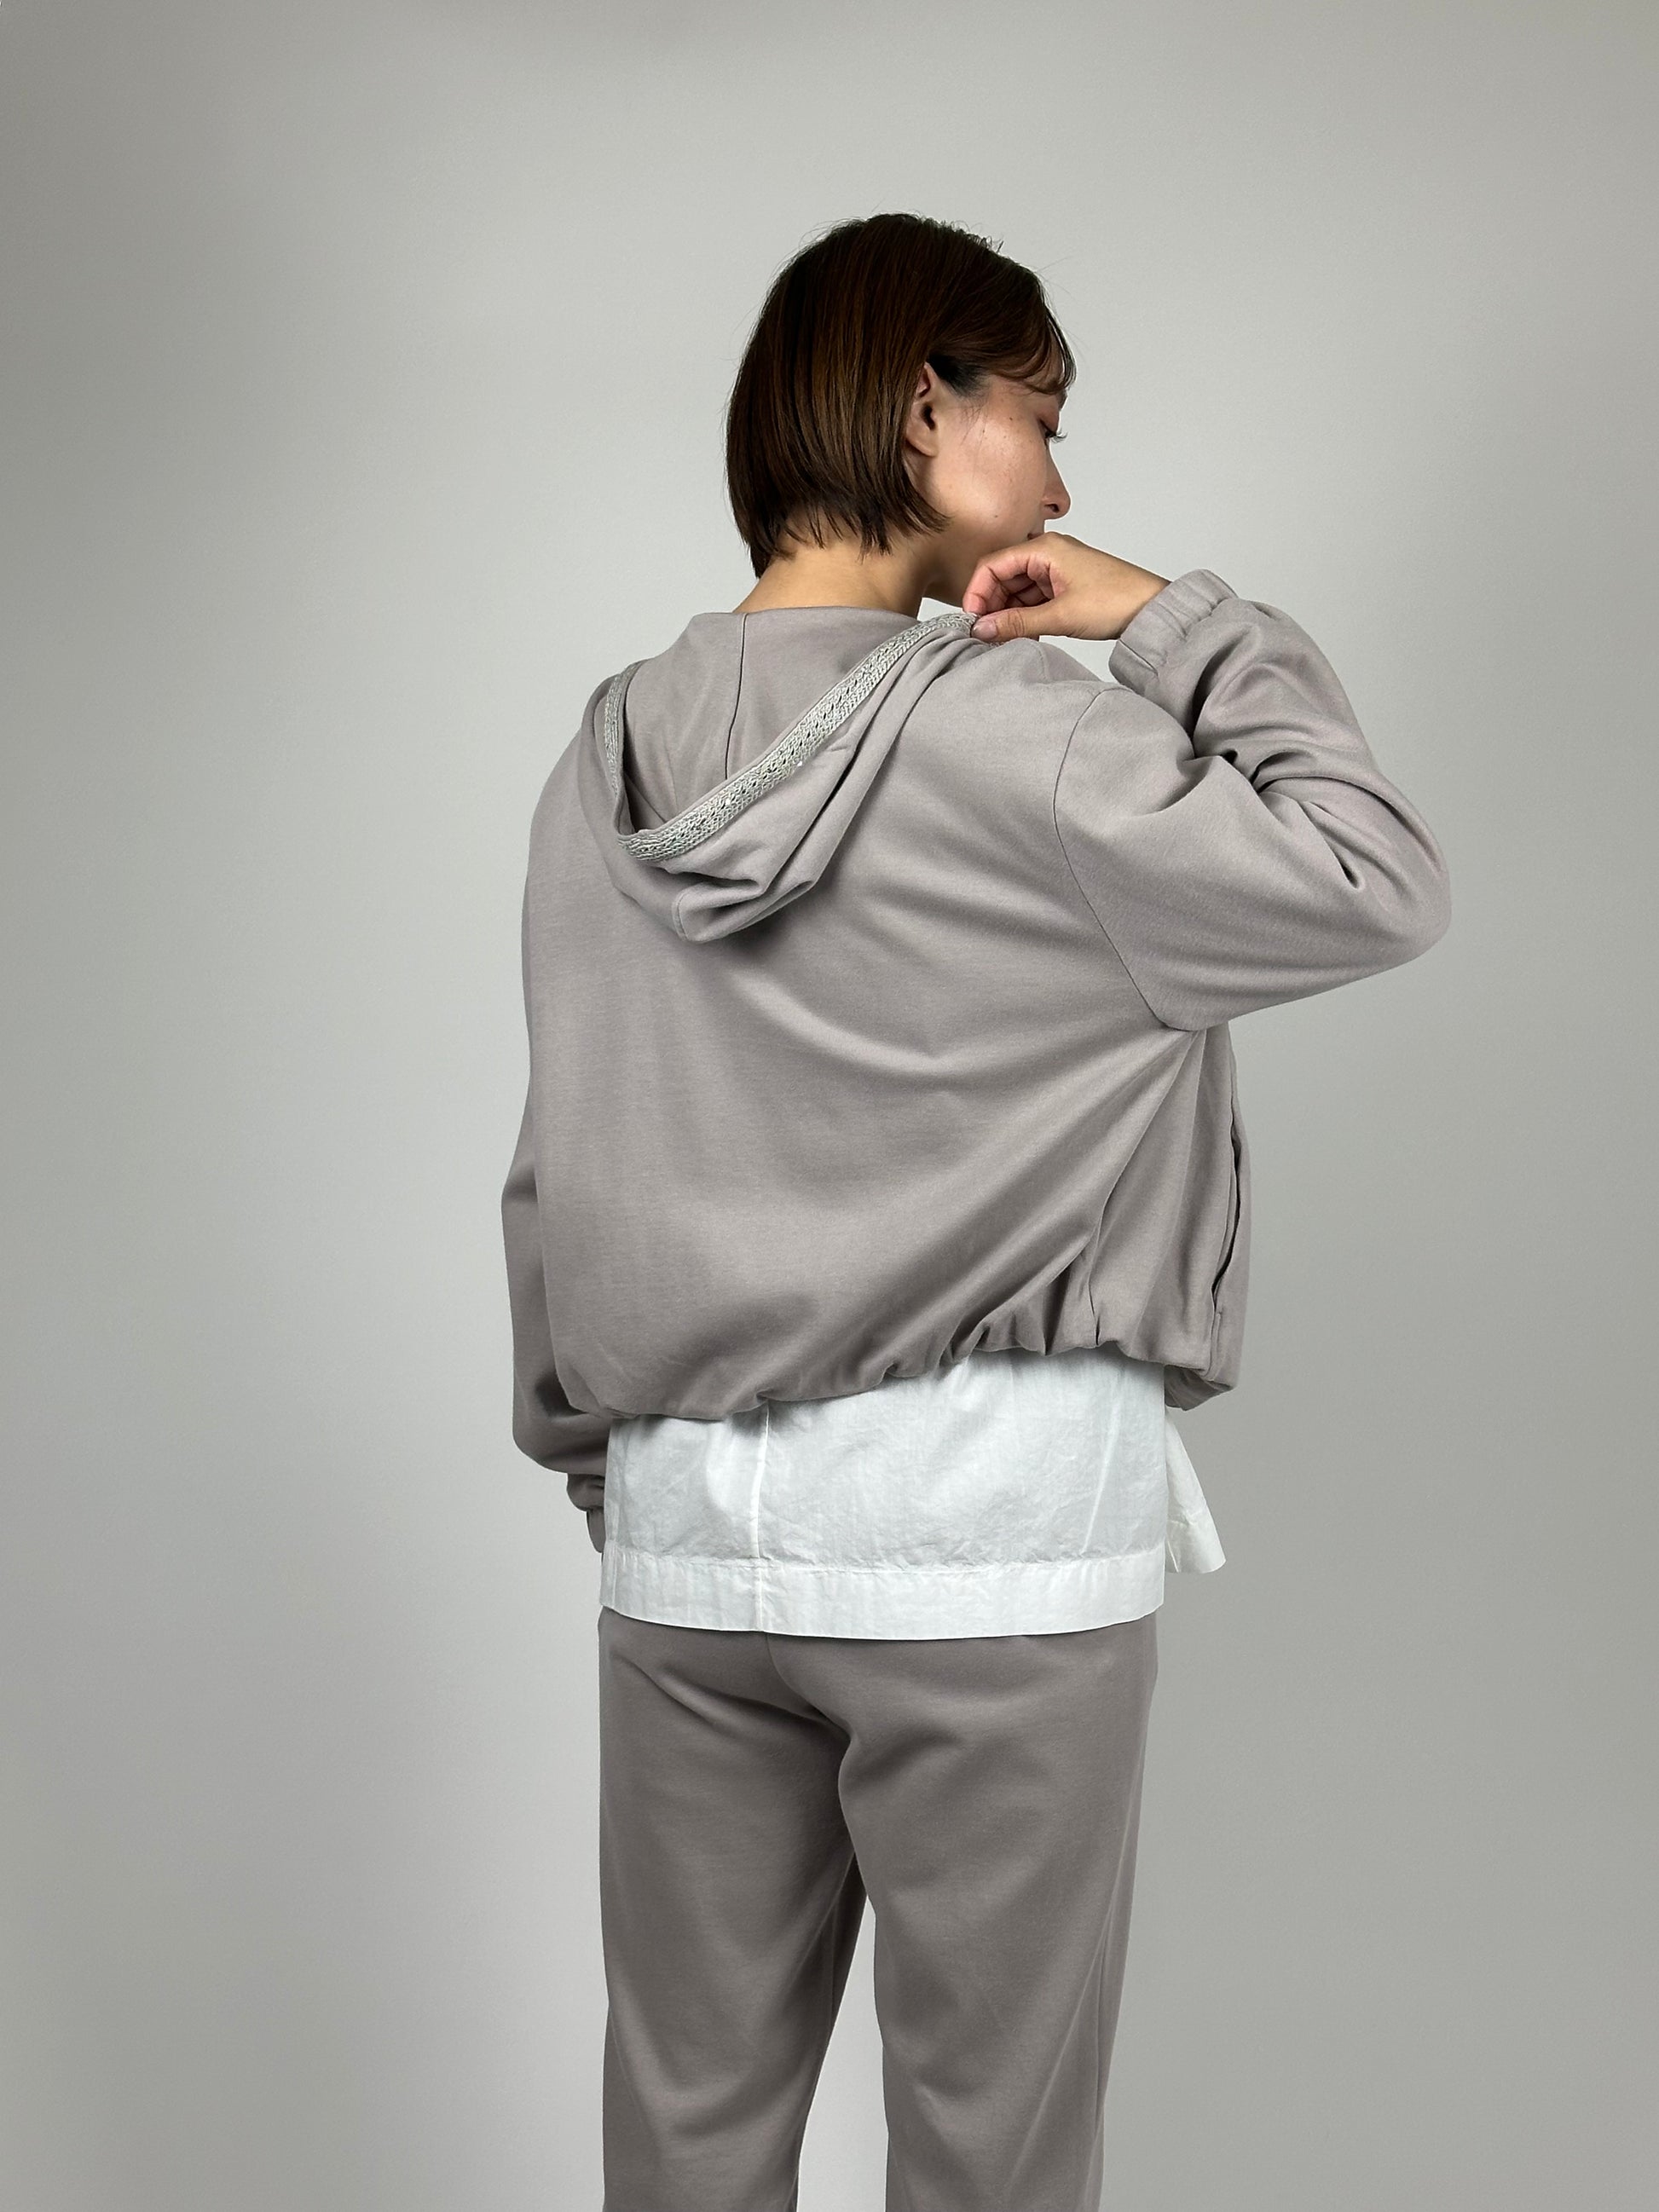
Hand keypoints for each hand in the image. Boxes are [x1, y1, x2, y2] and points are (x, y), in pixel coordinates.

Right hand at [962, 533, 1170, 643]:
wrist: (1153, 609)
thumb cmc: (1117, 601)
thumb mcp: (1061, 616)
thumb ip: (1017, 623)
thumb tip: (982, 629)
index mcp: (1045, 550)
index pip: (993, 564)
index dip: (977, 592)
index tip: (972, 619)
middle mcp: (1048, 555)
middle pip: (1003, 577)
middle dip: (992, 605)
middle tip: (987, 634)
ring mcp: (1056, 571)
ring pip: (1017, 591)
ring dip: (1008, 613)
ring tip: (1006, 638)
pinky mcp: (1065, 587)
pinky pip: (1033, 599)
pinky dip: (1025, 616)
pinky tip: (1024, 634)